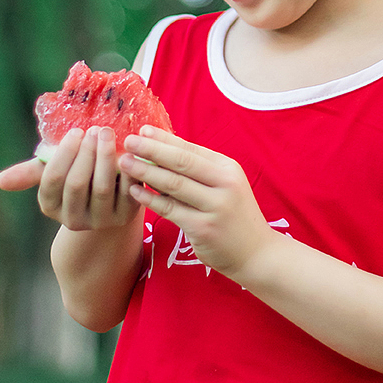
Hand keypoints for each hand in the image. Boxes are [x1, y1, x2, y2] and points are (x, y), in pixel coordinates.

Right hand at [0, 125, 143, 231]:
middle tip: (95, 130)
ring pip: (102, 187)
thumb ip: (31, 171)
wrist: (111, 195)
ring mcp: (99, 221)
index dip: (65, 154)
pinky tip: (127, 150)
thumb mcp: (55, 170)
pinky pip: (126, 191)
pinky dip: (127, 169)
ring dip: (105, 157)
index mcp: (50, 205)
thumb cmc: (77, 173)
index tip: (76, 132)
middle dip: (86, 153)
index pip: (52, 180)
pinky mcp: (124, 217)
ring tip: (107, 134)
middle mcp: (72, 219)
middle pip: (77, 184)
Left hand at [119, 129, 275, 280]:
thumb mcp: (226, 186)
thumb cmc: (234, 216)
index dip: (165, 139)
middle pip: (182, 162)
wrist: (257, 252)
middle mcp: (224, 183)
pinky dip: (150, 199)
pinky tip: (135, 191)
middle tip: (129, 140)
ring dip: (146, 171)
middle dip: (152, 149)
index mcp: (228, 168)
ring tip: (125, 162)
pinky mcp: (203, 228)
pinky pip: (170, 210)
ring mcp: (215, 206)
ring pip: (174, 184)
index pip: (191, 149)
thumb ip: (199, 171)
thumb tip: (162, 152)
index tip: (143, 130)